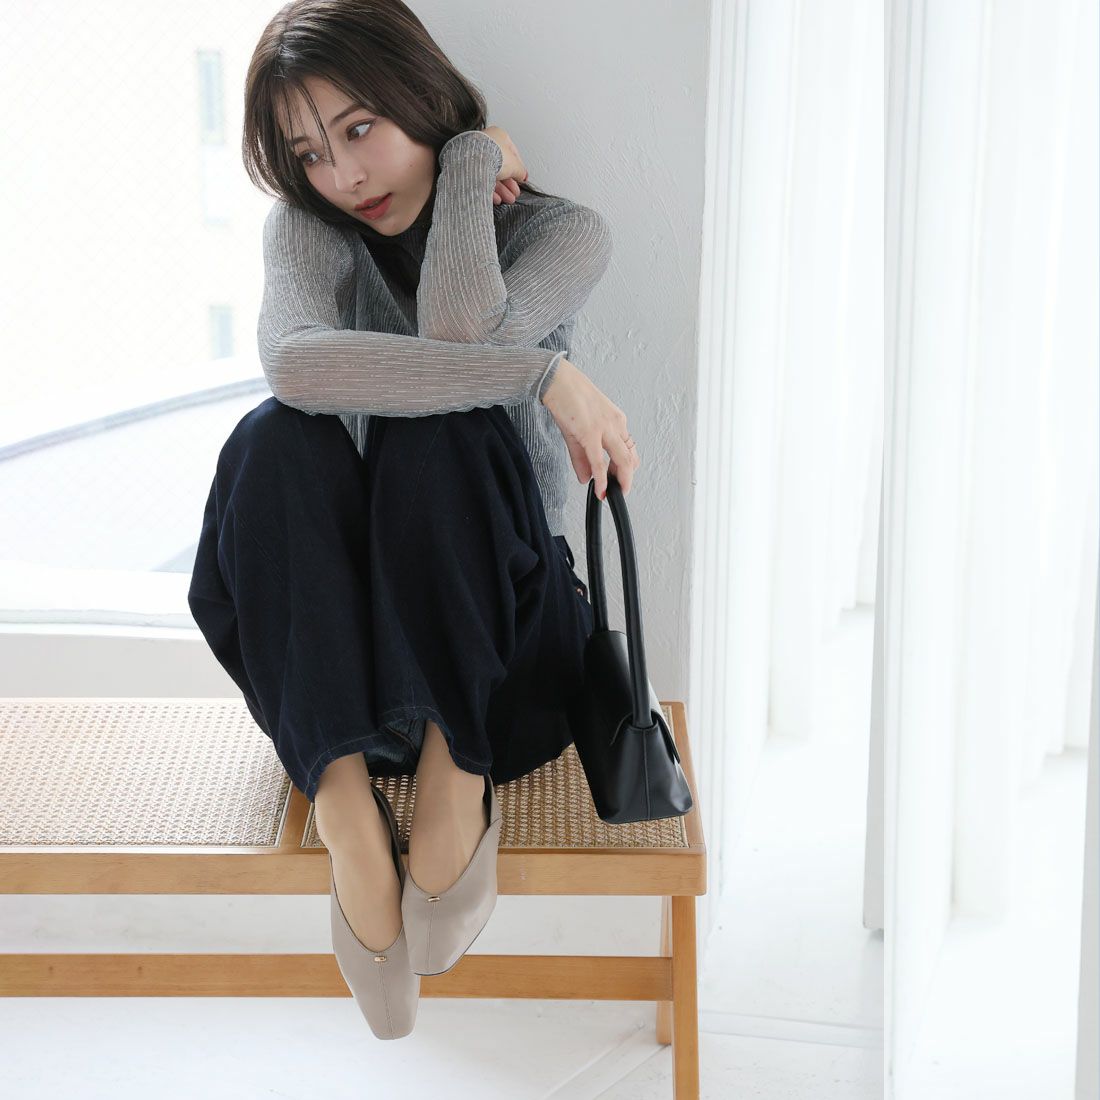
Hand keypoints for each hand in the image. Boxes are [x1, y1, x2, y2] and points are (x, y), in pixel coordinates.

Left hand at [481, 125, 527, 205]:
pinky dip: (490, 190)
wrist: (474, 162)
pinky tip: (497, 198)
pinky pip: (482, 180)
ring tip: (508, 199)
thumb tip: (522, 175)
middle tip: (515, 192)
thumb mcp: (515, 164)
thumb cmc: (493, 155)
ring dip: (502, 189)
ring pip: (492, 174)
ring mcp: (476, 156)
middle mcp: (486, 144)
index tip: (522, 179)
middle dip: (510, 183)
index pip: (512, 154)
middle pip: (502, 166)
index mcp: (499, 136)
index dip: (519, 169)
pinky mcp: (469, 168)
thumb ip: (521, 171)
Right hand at [539, 358, 641, 499]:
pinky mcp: (590, 432)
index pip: (629, 449)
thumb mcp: (577, 429)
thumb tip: (585, 477)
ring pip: (621, 461)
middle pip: (630, 458)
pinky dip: (601, 479)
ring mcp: (605, 429)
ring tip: (611, 493)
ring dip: (619, 481)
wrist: (557, 379)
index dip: (627, 468)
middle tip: (620, 491)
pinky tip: (599, 489)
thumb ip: (581, 457)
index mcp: (615, 421)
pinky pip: (599, 462)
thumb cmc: (569, 396)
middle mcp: (615, 424)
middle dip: (627, 479)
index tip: (619, 480)